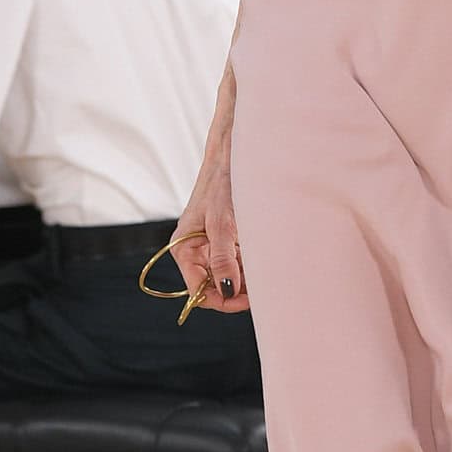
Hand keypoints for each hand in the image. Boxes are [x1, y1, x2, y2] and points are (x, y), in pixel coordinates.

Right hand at [173, 78, 248, 315]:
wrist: (236, 151)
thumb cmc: (224, 183)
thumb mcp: (223, 223)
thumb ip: (223, 258)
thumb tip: (227, 291)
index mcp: (184, 248)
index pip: (197, 290)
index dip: (220, 300)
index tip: (246, 300)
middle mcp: (196, 249)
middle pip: (214, 286)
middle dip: (236, 291)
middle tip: (262, 288)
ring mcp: (213, 244)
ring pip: (229, 276)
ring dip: (247, 279)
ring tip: (267, 269)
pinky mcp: (228, 237)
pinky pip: (238, 261)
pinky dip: (252, 264)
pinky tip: (266, 257)